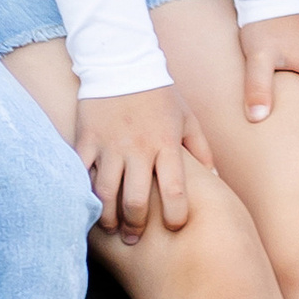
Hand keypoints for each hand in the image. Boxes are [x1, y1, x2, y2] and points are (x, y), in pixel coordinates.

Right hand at [76, 84, 213, 243]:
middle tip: (134, 238)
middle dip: (136, 226)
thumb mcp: (186, 118)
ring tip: (111, 227)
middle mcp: (138, 148)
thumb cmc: (159, 94)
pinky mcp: (86, 139)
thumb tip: (216, 178)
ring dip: (107, 217)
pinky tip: (85, 205)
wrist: (121, 61)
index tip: (173, 227)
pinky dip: (82, 192)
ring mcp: (110, 145)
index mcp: (166, 144)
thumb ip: (201, 150)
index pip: (175, 191)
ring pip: (106, 193)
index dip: (175, 216)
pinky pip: (81, 173)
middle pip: (137, 200)